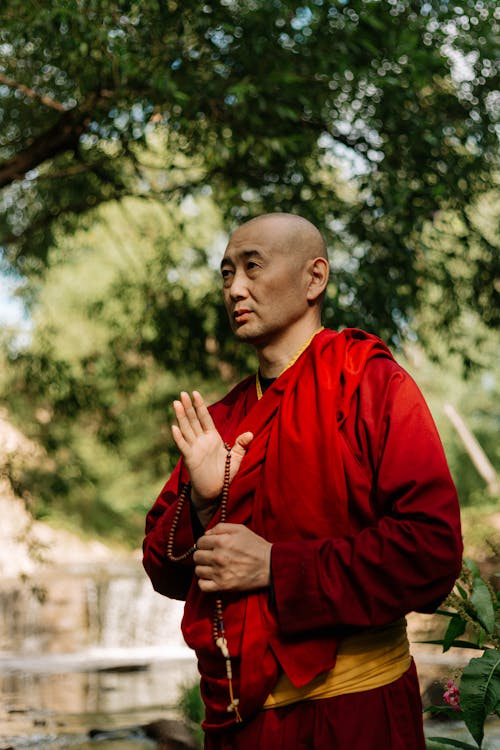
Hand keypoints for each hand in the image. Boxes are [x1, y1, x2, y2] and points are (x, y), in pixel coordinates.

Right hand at [171, 391, 252, 509]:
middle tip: (183, 393)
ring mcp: (195, 449)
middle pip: (193, 420)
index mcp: (212, 438)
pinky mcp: (190, 459)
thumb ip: (241, 445)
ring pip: (186, 429)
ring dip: (181, 417)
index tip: (195, 393)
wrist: (216, 491)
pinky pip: (183, 446)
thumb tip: (250, 434)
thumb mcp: (236, 458)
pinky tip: (174, 427)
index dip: (200, 406)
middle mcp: (201, 441)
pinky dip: (178, 437)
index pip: (205, 418)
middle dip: (189, 407)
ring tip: (176, 403)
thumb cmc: (224, 474)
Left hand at [194, 523, 271, 592]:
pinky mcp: (223, 586)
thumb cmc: (255, 546)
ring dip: (204, 568)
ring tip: (213, 567)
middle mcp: (219, 557)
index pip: (200, 542)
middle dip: (202, 555)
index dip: (204, 543)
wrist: (270, 565)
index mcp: (222, 541)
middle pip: (197, 556)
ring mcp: (220, 573)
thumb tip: (206, 533)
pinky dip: (204, 582)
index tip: (210, 546)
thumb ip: (220, 527)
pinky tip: (211, 578)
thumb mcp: (240, 529)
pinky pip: (202, 586)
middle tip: (211, 556)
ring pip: (198, 570)